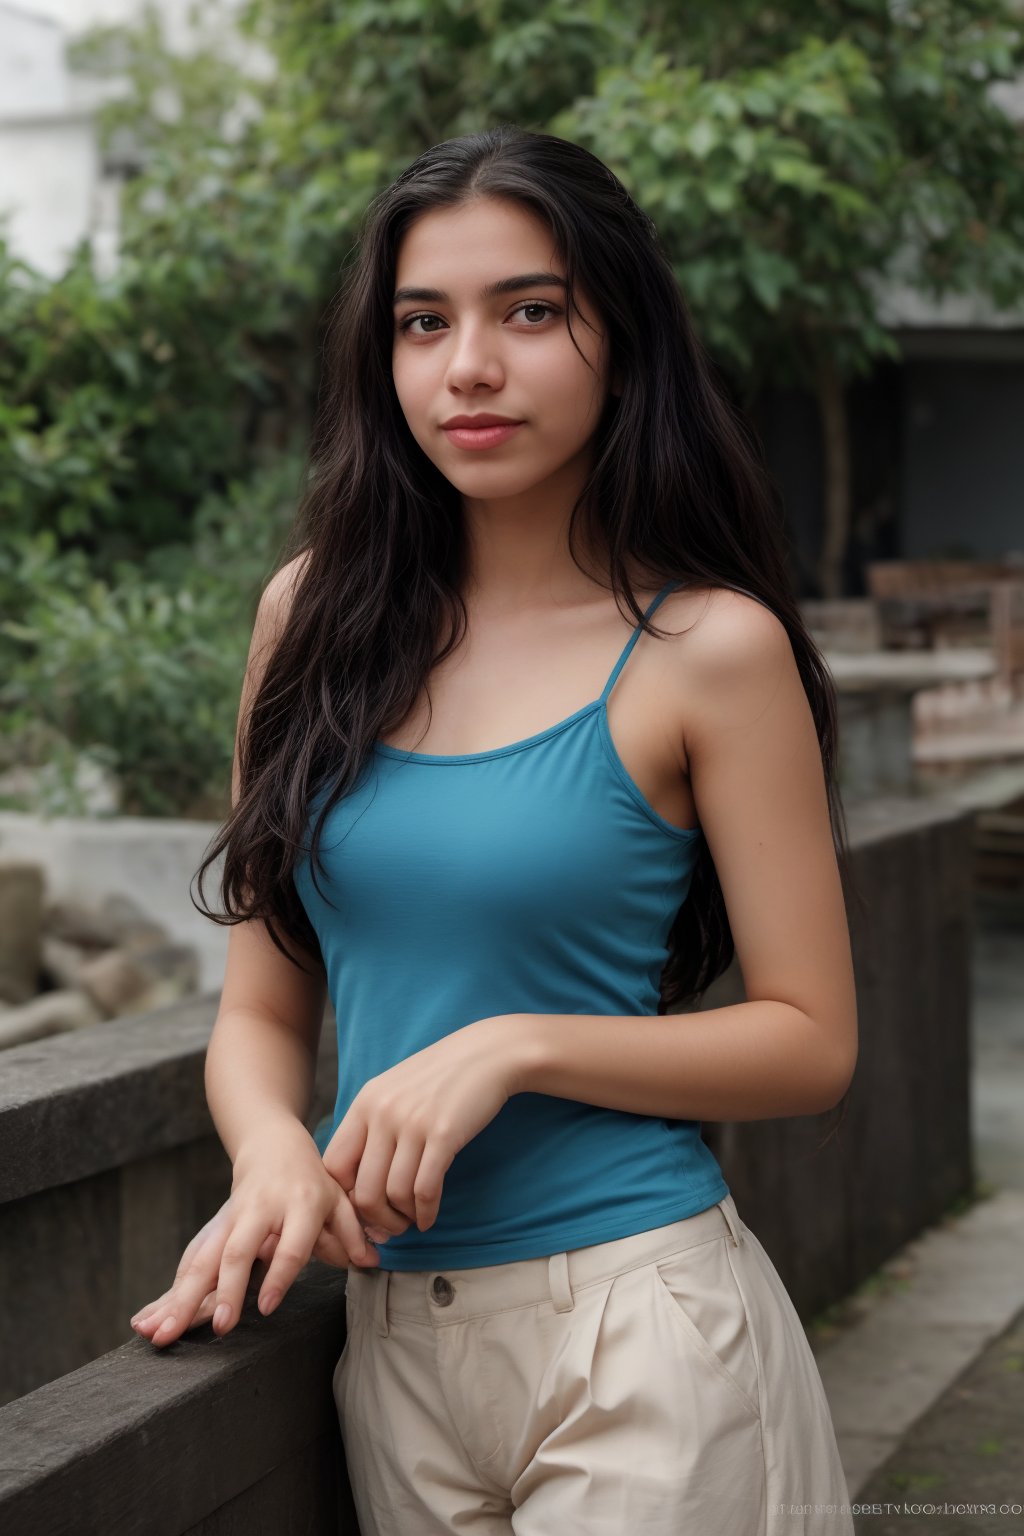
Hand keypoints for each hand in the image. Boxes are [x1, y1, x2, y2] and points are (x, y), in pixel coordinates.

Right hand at [129, 1123, 380, 1348]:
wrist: (271, 1144)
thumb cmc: (311, 1179)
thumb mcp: (339, 1198)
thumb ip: (353, 1232)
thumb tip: (372, 1262)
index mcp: (298, 1204)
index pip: (289, 1243)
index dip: (278, 1273)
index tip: (266, 1306)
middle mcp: (260, 1212)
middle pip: (238, 1251)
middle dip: (226, 1289)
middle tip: (220, 1327)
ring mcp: (231, 1221)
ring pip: (203, 1259)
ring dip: (181, 1298)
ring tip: (161, 1334)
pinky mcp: (212, 1231)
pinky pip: (189, 1264)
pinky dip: (168, 1294)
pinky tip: (147, 1322)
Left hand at [323, 1016, 516, 1236]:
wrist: (486, 1054)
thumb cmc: (439, 1079)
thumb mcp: (393, 1092)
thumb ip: (372, 1130)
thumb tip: (359, 1187)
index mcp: (364, 1104)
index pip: (334, 1167)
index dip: (345, 1197)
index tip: (363, 1209)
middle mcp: (382, 1114)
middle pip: (362, 1190)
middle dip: (376, 1220)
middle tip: (391, 1227)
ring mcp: (413, 1123)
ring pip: (394, 1195)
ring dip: (403, 1219)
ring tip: (412, 1221)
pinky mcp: (444, 1134)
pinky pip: (425, 1190)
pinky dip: (426, 1213)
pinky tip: (429, 1217)